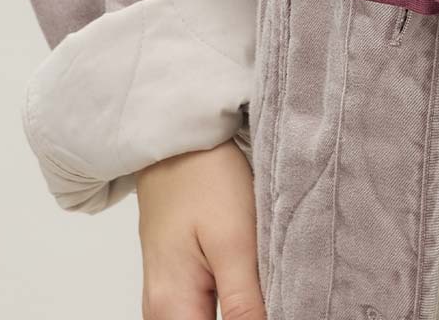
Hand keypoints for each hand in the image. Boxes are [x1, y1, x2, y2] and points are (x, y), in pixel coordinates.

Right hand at [136, 139, 265, 319]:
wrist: (177, 137)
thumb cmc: (204, 179)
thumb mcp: (235, 242)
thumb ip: (245, 304)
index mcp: (172, 309)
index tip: (278, 308)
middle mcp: (160, 312)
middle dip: (244, 319)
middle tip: (275, 296)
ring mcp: (164, 297)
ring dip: (236, 314)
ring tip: (264, 293)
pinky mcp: (174, 281)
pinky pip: (199, 313)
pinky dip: (225, 308)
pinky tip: (248, 291)